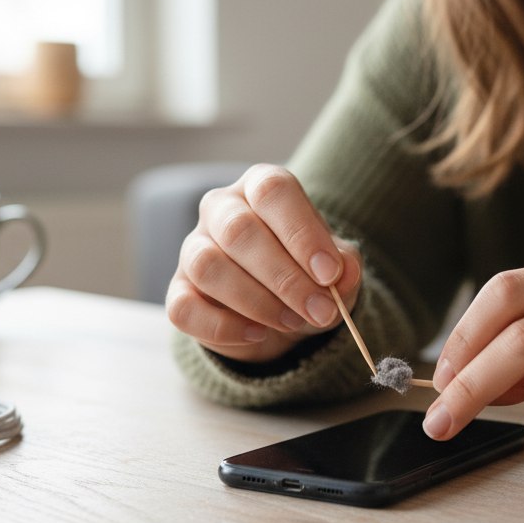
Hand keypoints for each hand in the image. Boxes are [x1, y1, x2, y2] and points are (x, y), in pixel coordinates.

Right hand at [166, 164, 361, 361]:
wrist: (281, 312)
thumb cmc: (307, 275)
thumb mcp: (337, 269)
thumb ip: (345, 266)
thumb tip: (344, 272)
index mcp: (262, 188)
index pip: (272, 191)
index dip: (301, 233)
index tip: (329, 274)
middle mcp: (222, 209)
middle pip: (238, 231)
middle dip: (284, 278)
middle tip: (319, 310)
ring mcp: (193, 248)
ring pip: (207, 267)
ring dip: (256, 302)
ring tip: (293, 321)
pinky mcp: (178, 291)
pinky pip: (184, 308)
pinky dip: (223, 328)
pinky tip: (258, 334)